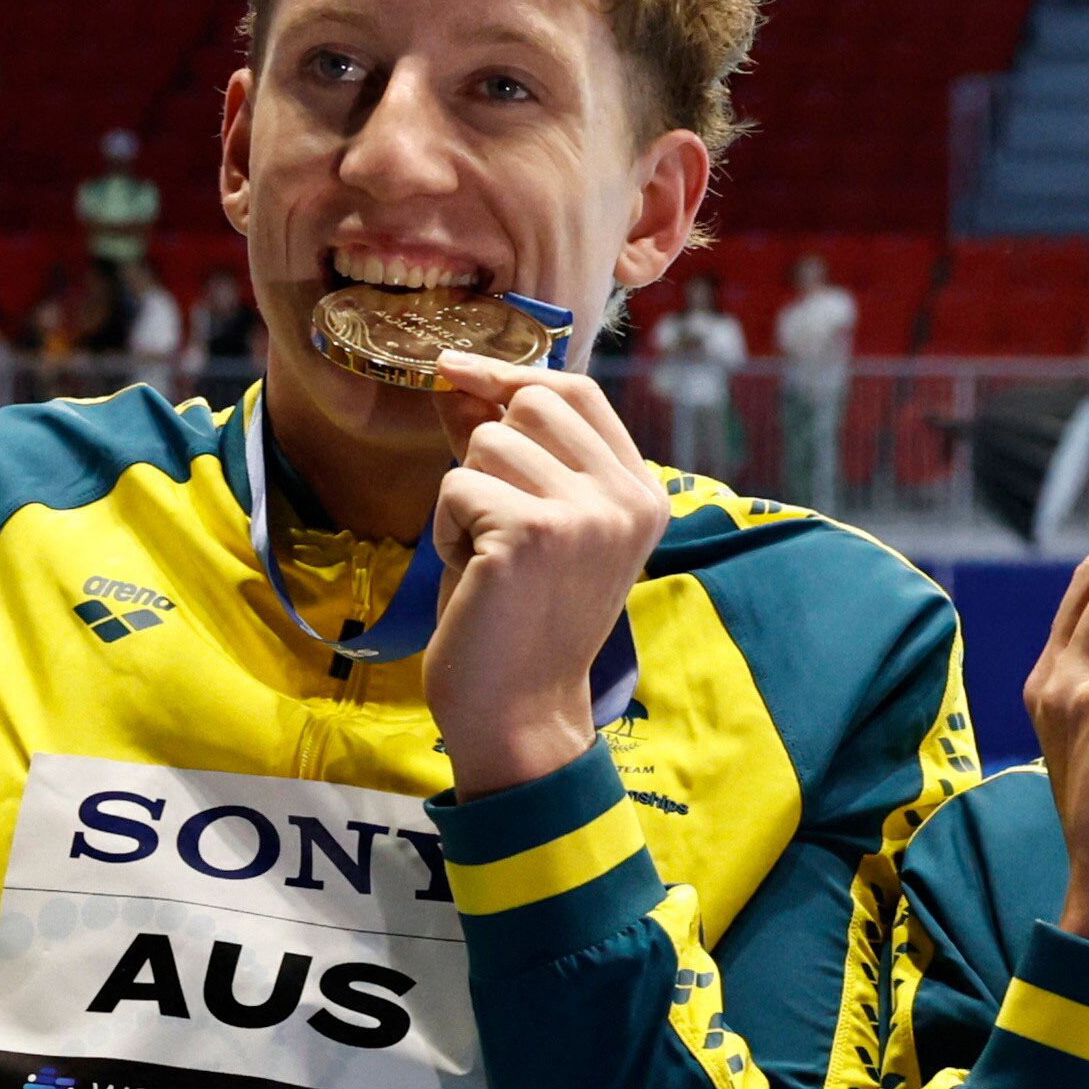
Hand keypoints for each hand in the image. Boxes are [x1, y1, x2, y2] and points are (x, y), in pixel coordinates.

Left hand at [422, 350, 670, 797]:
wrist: (518, 714)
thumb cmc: (517, 620)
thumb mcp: (524, 519)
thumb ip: (504, 446)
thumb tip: (459, 373)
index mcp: (642, 493)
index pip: (578, 392)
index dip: (513, 376)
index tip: (458, 373)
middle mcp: (626, 498)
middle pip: (531, 401)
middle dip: (487, 447)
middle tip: (489, 519)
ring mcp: (586, 514)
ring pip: (487, 441)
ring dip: (463, 496)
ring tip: (486, 558)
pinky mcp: (533, 533)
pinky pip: (456, 485)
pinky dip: (446, 529)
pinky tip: (474, 577)